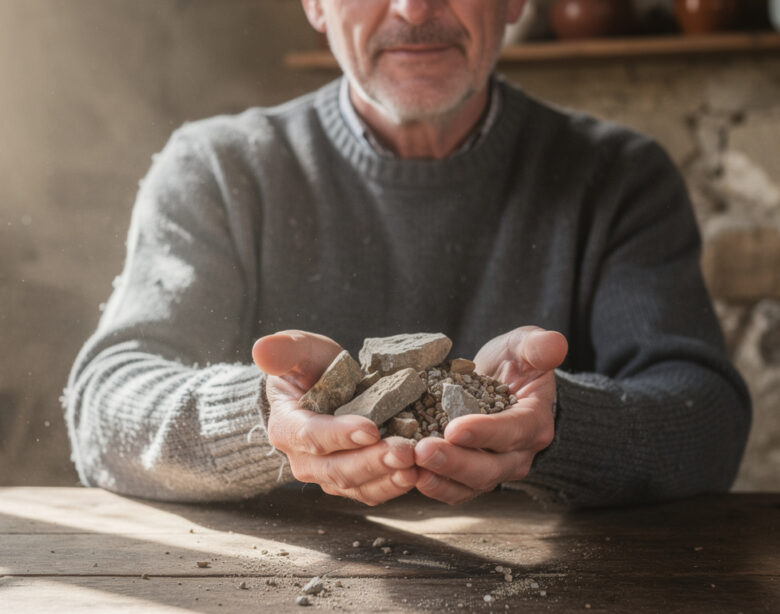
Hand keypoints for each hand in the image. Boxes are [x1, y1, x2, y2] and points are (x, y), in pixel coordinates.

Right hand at [252, 330, 417, 505]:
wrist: (320, 390)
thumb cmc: (309, 368)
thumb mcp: (298, 351)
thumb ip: (284, 350)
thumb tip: (260, 348)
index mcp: (287, 426)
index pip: (310, 436)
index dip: (339, 435)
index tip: (371, 429)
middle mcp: (303, 459)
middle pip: (336, 468)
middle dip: (372, 462)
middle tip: (405, 451)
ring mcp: (327, 475)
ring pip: (355, 485)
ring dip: (386, 478)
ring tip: (414, 466)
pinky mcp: (350, 482)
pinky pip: (370, 492)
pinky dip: (393, 486)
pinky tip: (417, 475)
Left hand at [414, 326, 567, 503]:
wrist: (502, 383)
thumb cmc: (514, 363)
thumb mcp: (524, 346)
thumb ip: (537, 346)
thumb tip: (554, 345)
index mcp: (534, 422)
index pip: (512, 431)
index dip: (485, 432)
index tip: (454, 429)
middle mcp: (517, 454)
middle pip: (488, 468)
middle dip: (454, 462)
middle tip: (422, 451)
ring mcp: (493, 469)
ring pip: (468, 485)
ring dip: (439, 479)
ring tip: (410, 468)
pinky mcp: (470, 476)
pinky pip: (453, 489)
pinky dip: (432, 484)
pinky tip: (407, 474)